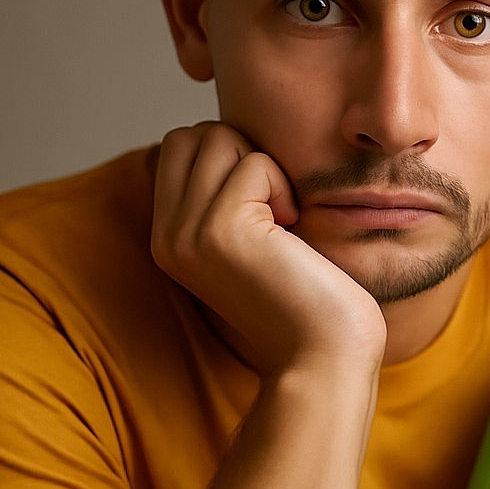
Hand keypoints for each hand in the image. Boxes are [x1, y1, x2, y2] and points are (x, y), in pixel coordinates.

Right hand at [151, 122, 386, 375]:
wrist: (323, 354)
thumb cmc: (305, 293)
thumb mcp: (252, 237)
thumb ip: (225, 193)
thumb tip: (232, 133)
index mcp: (168, 236)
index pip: (179, 146)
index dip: (229, 153)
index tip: (263, 200)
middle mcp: (166, 234)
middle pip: (192, 134)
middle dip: (241, 150)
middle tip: (272, 204)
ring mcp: (187, 233)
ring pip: (219, 137)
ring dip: (264, 166)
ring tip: (282, 218)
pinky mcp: (220, 231)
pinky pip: (254, 163)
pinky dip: (282, 185)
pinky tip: (291, 230)